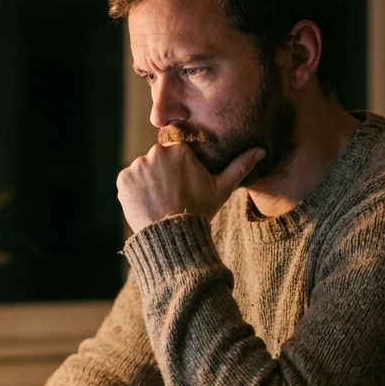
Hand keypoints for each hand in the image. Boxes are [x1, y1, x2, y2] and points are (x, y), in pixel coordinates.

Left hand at [116, 143, 264, 233]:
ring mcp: (137, 166)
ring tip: (160, 201)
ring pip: (143, 170)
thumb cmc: (200, 211)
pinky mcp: (123, 179)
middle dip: (164, 175)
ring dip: (149, 183)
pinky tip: (147, 204)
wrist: (172, 236)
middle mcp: (156, 152)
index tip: (184, 187)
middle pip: (159, 160)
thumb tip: (261, 149)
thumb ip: (240, 166)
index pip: (176, 155)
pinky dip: (135, 191)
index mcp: (179, 149)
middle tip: (172, 196)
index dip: (180, 172)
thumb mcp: (222, 188)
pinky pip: (129, 181)